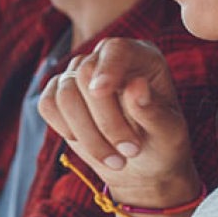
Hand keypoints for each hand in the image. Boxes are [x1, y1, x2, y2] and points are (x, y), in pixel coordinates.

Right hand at [36, 38, 200, 207]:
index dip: (108, 67)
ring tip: (115, 160)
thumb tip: (136, 85)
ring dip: (87, 134)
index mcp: (141, 57)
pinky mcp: (58, 95)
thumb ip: (153, 111)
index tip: (101, 91)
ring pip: (64, 94)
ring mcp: (79, 75)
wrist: (142, 166)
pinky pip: (47, 105)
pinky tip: (89, 146)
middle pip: (85, 73)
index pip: (116, 50)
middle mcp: (107, 60)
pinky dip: (65, 129)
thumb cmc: (161, 144)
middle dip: (104, 120)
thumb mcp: (169, 132)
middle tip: (129, 152)